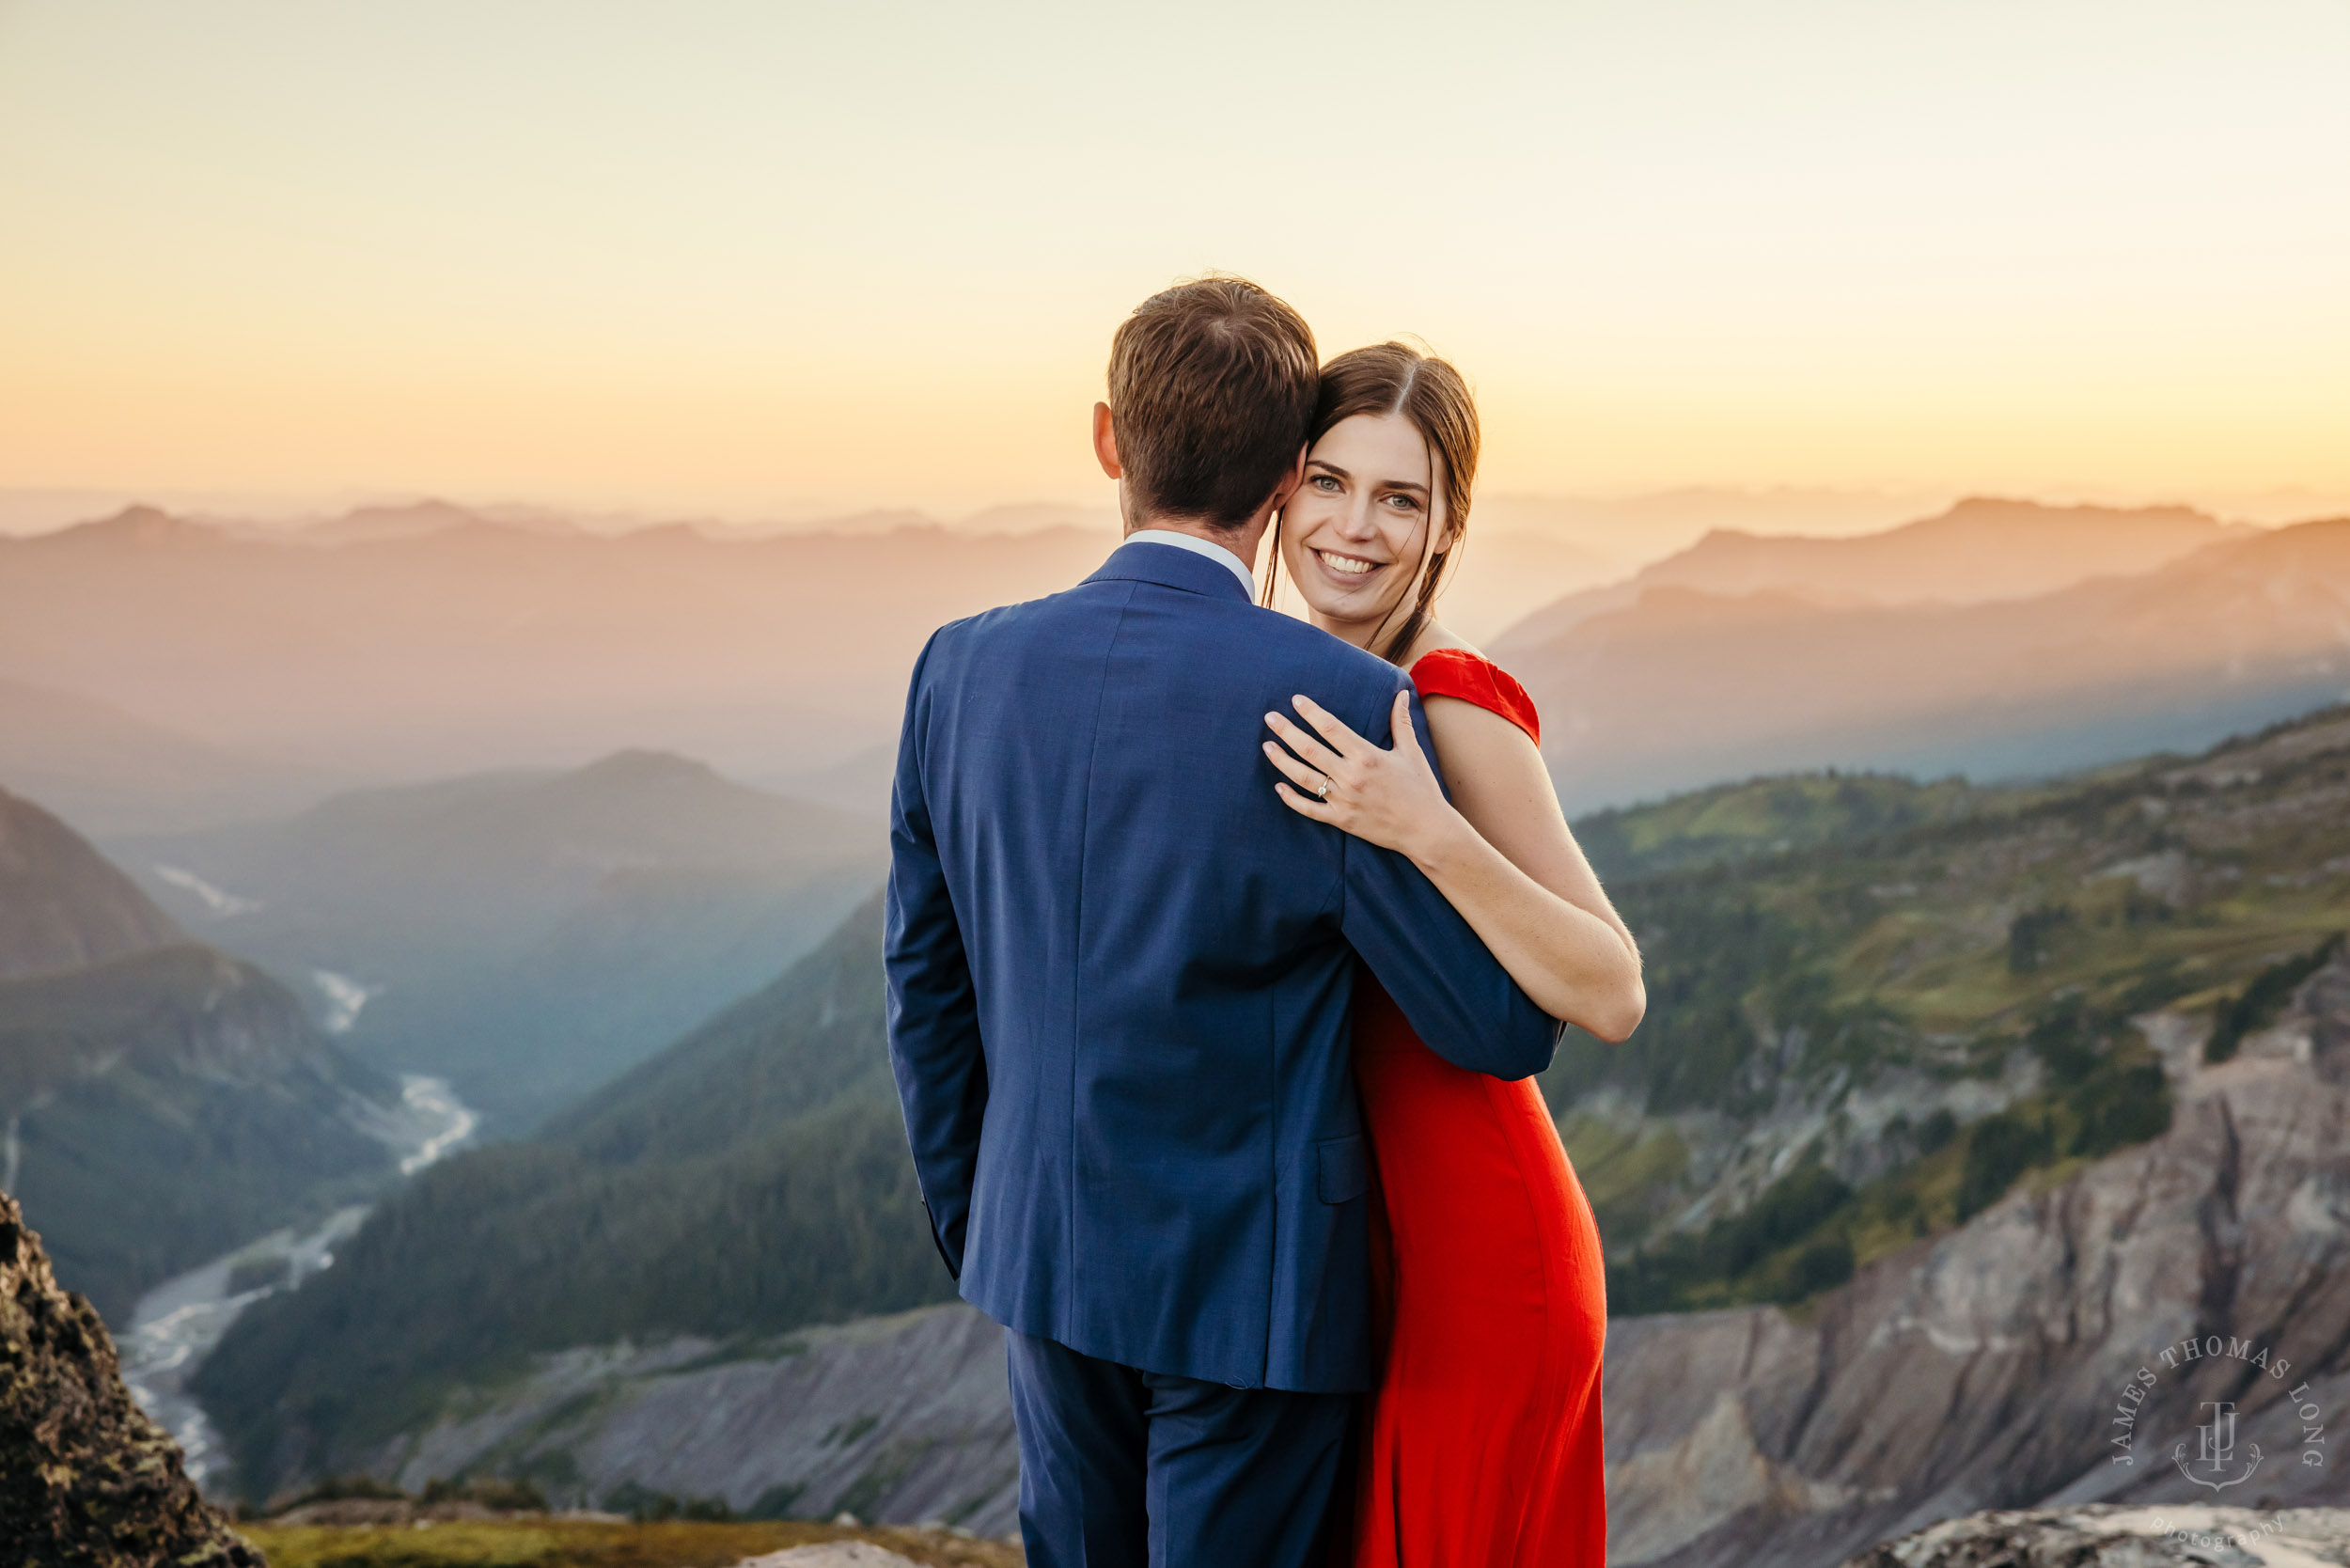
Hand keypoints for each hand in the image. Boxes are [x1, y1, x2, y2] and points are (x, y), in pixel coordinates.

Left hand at [1263, 690, 1463, 862]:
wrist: (1426, 830)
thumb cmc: (1421, 789)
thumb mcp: (1411, 752)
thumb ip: (1401, 722)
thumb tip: (1401, 693)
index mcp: (1367, 756)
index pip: (1331, 727)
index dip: (1311, 712)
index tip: (1296, 701)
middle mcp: (1351, 777)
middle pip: (1310, 749)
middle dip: (1287, 731)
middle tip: (1269, 717)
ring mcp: (1344, 800)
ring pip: (1304, 777)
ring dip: (1282, 761)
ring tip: (1267, 746)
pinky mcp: (1341, 820)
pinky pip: (1309, 809)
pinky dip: (1291, 798)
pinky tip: (1278, 786)